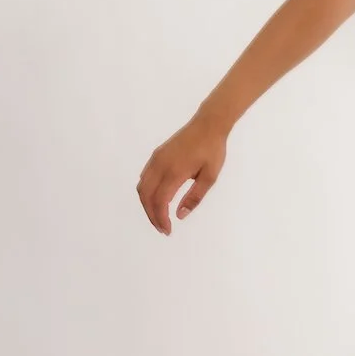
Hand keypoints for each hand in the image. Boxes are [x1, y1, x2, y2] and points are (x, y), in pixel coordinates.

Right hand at [137, 110, 228, 234]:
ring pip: (142, 187)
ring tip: (159, 217)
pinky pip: (145, 178)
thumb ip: (194, 197)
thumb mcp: (210, 177)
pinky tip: (157, 200)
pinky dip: (147, 192)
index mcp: (174, 171)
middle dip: (152, 216)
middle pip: (146, 197)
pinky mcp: (156, 155)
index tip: (168, 230)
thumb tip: (179, 215)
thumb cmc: (212, 150)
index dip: (161, 218)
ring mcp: (156, 159)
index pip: (160, 201)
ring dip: (147, 205)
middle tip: (163, 228)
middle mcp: (160, 165)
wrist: (207, 125)